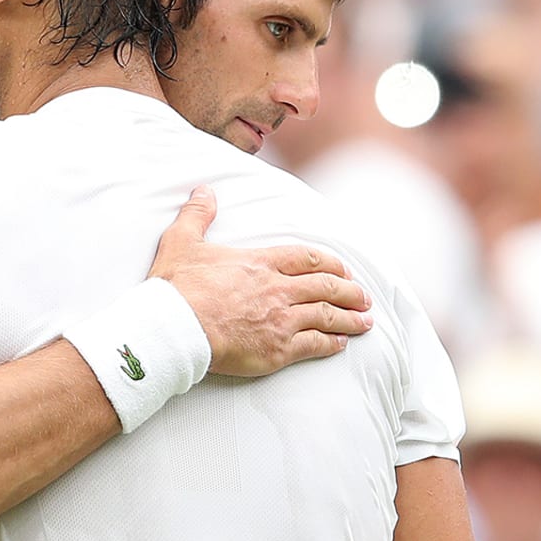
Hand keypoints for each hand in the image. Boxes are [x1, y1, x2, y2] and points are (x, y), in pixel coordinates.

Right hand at [149, 186, 372, 376]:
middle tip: (364, 296)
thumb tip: (204, 190)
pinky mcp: (278, 350)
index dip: (331, 264)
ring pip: (327, 316)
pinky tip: (341, 344)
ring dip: (349, 318)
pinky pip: (314, 345)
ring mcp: (281, 320)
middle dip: (350, 291)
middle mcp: (278, 289)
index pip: (307, 259)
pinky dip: (331, 344)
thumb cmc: (177, 288)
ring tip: (364, 321)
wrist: (175, 327)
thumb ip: (197, 215)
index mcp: (260, 263)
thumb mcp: (182, 242)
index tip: (344, 270)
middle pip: (326, 286)